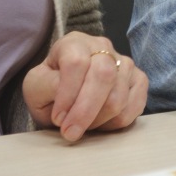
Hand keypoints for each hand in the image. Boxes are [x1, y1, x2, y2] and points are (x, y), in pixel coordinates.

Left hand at [22, 32, 147, 141]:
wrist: (66, 94)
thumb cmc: (50, 88)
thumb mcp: (36, 86)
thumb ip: (48, 85)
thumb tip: (66, 94)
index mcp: (74, 43)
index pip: (76, 63)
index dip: (68, 94)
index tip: (58, 118)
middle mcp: (103, 47)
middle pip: (103, 76)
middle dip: (85, 111)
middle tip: (70, 133)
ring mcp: (124, 63)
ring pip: (119, 96)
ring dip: (98, 120)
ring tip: (83, 126)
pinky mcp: (139, 80)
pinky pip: (135, 106)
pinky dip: (116, 123)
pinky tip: (101, 123)